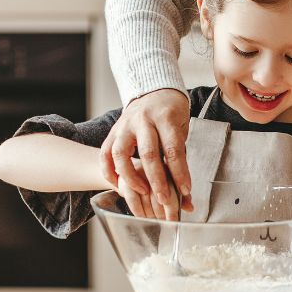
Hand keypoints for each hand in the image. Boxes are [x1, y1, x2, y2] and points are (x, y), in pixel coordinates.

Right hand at [100, 88, 192, 219]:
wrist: (155, 91)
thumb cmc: (171, 114)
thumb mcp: (181, 130)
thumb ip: (180, 158)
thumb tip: (187, 196)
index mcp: (165, 118)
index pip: (172, 148)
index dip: (179, 172)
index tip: (185, 191)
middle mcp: (143, 120)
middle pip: (148, 153)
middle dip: (156, 181)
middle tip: (164, 200)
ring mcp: (125, 124)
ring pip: (120, 153)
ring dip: (130, 177)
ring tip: (141, 192)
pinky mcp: (113, 130)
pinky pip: (105, 153)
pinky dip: (109, 171)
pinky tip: (118, 185)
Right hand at [116, 160, 183, 218]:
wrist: (128, 170)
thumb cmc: (152, 179)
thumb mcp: (169, 184)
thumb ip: (181, 197)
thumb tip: (190, 208)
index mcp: (168, 166)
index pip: (173, 189)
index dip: (173, 207)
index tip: (173, 220)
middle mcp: (153, 166)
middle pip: (159, 195)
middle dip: (162, 213)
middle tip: (165, 222)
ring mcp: (138, 172)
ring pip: (146, 199)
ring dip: (151, 214)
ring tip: (155, 220)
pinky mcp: (125, 179)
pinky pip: (133, 201)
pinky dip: (139, 212)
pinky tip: (143, 216)